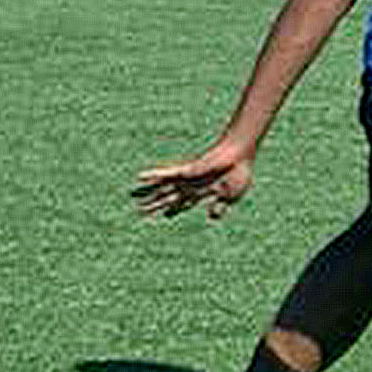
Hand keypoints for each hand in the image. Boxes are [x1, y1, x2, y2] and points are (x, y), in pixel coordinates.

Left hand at [131, 140, 255, 219]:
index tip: (165, 215)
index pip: (184, 203)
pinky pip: (167, 173)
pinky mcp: (187, 170)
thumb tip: (211, 217)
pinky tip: (140, 176)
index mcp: (201, 192)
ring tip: (131, 196)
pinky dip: (154, 175)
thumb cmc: (239, 173)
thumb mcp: (230, 196)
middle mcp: (191, 185)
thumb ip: (220, 207)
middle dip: (155, 204)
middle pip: (169, 196)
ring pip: (163, 187)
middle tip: (139, 210)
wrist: (240, 155)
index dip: (174, 210)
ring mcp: (187, 177)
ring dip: (148, 192)